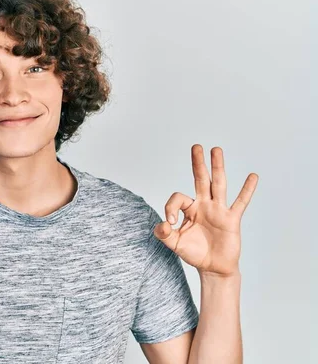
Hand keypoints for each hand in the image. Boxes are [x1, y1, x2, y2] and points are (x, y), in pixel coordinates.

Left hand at [153, 145, 258, 276]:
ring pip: (218, 184)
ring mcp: (219, 210)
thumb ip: (163, 234)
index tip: (170, 224)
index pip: (178, 198)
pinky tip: (252, 176)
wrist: (213, 268)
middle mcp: (204, 205)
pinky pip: (240, 202)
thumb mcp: (173, 243)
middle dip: (198, 163)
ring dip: (217, 167)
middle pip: (201, 179)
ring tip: (216, 149)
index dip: (170, 208)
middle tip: (196, 146)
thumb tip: (162, 224)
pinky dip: (247, 190)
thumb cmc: (194, 253)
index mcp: (189, 209)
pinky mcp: (232, 219)